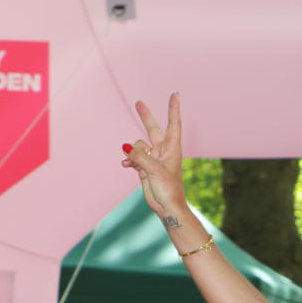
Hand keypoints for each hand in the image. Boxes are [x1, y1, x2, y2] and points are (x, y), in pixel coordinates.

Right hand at [121, 93, 186, 223]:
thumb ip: (140, 156)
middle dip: (145, 117)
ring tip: (133, 163)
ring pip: (138, 147)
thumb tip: (126, 148)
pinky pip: (133, 158)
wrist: (167, 208)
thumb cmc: (168, 189)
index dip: (173, 109)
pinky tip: (126, 166)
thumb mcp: (154, 170)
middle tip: (138, 103)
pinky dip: (129, 161)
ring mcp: (153, 159)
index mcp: (171, 148)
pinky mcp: (145, 168)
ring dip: (133, 153)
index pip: (173, 124)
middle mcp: (163, 151)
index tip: (175, 94)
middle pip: (152, 129)